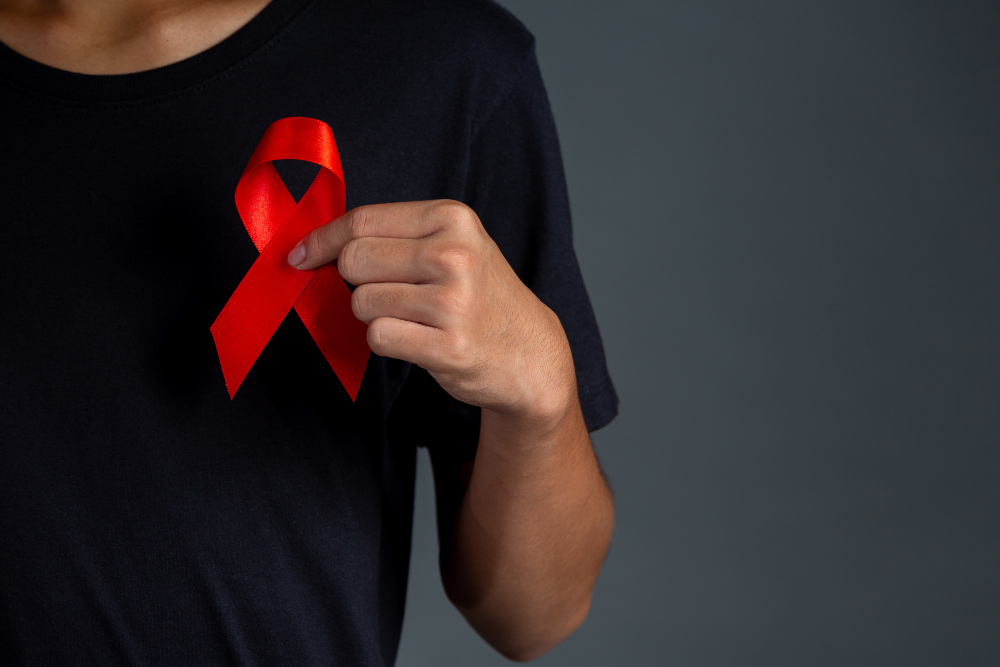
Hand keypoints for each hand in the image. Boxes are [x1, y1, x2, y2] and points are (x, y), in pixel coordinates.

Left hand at [287, 200, 575, 425]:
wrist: (531, 353)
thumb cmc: (481, 296)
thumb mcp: (454, 245)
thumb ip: (396, 237)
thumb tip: (313, 245)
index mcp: (452, 218)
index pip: (361, 221)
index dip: (322, 240)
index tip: (300, 256)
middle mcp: (454, 254)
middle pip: (354, 260)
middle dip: (353, 281)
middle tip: (383, 293)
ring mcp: (453, 301)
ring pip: (362, 302)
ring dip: (373, 315)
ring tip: (412, 318)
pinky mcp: (448, 346)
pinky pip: (378, 337)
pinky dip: (386, 341)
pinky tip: (418, 339)